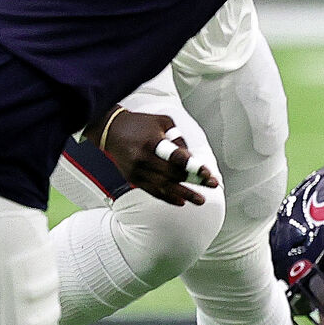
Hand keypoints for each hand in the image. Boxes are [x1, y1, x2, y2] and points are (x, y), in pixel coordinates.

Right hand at [95, 109, 216, 206]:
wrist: (110, 130)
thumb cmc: (141, 124)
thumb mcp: (163, 122)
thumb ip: (178, 139)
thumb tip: (191, 159)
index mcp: (152, 142)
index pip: (177, 157)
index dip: (194, 167)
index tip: (208, 174)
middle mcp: (143, 158)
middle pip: (173, 174)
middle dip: (195, 182)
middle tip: (213, 186)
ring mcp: (136, 170)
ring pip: (164, 186)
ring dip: (184, 194)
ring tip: (200, 200)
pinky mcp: (132, 178)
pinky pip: (152, 191)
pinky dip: (167, 197)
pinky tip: (181, 202)